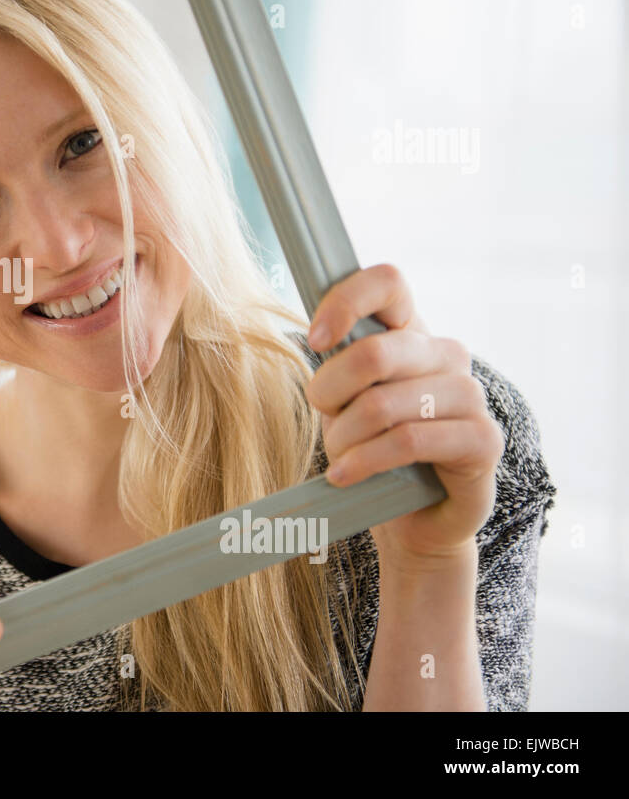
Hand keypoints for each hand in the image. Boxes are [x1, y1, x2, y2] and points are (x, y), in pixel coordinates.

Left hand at [303, 263, 503, 567]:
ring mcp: (470, 395)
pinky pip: (408, 441)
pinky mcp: (483, 438)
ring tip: (339, 458)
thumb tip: (320, 336)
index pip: (388, 283)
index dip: (345, 302)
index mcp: (410, 332)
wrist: (412, 514)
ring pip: (384, 404)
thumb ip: (338, 364)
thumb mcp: (344, 399)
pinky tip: (346, 475)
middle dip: (330, 392)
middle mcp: (446, 354)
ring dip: (346, 437)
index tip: (315, 340)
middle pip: (374, 353)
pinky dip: (365, 461)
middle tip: (324, 418)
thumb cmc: (372, 446)